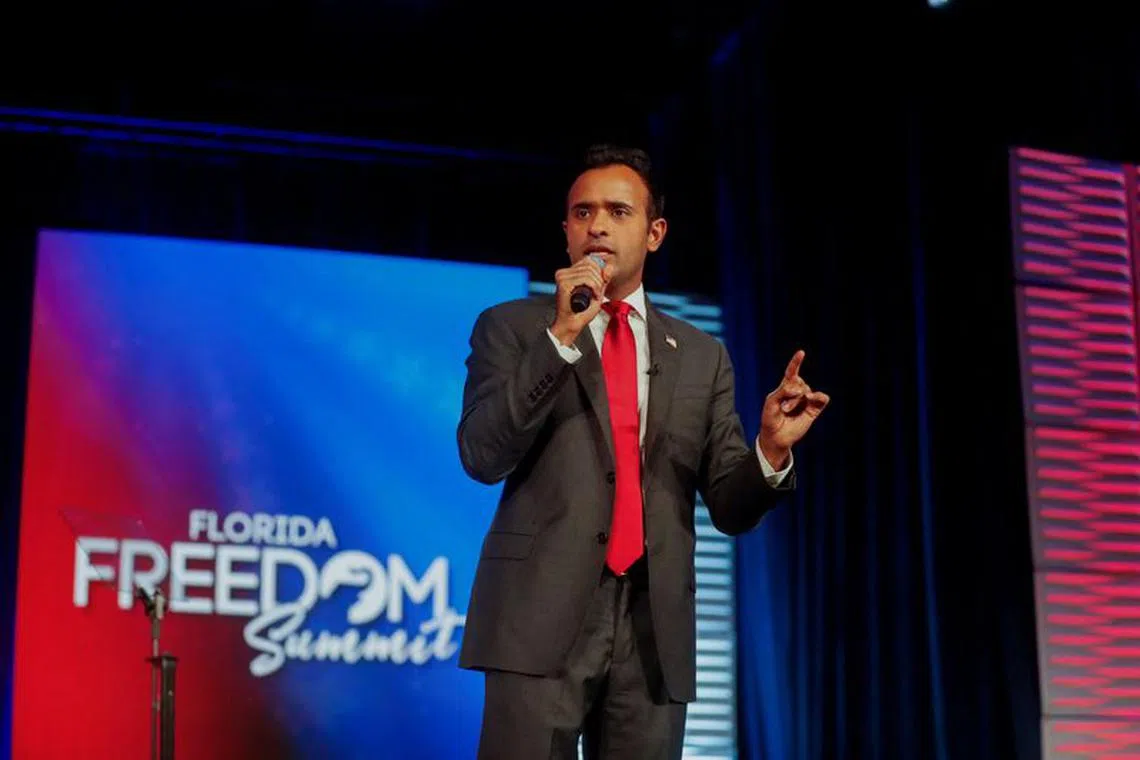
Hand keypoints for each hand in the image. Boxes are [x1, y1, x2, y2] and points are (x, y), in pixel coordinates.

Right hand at [550, 256, 613, 344]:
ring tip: (595, 296)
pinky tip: (594, 296)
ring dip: (598, 285)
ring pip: (589, 271)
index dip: (600, 269)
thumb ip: (602, 278)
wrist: (571, 325)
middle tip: (598, 292)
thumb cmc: (581, 312)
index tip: (603, 282)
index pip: (588, 260)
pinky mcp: (563, 284)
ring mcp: (562, 277)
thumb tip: (608, 267)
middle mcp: (563, 273)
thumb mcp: (596, 291)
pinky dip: (594, 287)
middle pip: (589, 264)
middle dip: (600, 278)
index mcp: (568, 273)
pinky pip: (586, 279)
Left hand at [759, 350, 828, 468]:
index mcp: (785, 388)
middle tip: (782, 408)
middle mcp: (797, 392)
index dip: (796, 362)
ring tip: (788, 410)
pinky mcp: (814, 410)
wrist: (776, 437)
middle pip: (799, 383)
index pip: (792, 372)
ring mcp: (806, 401)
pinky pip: (822, 398)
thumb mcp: (770, 402)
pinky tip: (812, 397)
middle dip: (790, 394)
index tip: (801, 353)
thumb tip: (798, 389)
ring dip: (796, 400)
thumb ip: (782, 392)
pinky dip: (818, 396)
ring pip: (807, 391)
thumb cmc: (770, 418)